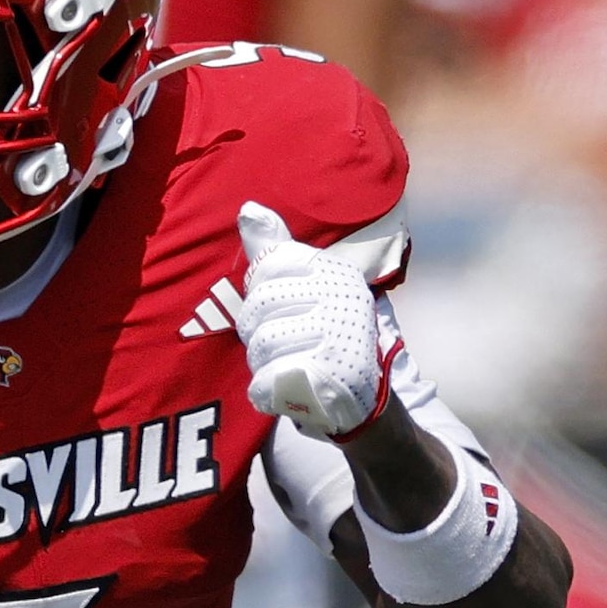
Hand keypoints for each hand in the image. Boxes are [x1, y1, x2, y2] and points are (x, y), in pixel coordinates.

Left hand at [234, 201, 382, 437]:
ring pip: (260, 344)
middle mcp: (340, 297)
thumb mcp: (305, 284)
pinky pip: (266, 379)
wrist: (359, 398)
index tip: (281, 309)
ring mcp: (336, 336)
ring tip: (285, 365)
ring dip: (262, 363)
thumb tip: (247, 209)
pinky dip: (266, 390)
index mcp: (333, 271)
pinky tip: (282, 388)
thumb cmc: (323, 333)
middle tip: (279, 342)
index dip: (262, 294)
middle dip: (256, 331)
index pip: (269, 266)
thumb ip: (274, 249)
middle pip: (258, 305)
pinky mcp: (328, 377)